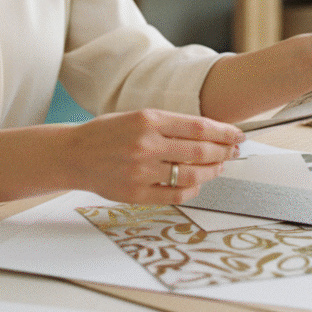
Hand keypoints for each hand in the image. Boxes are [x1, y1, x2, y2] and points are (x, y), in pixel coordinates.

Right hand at [61, 109, 243, 204]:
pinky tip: (197, 185)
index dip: (224, 132)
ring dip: (212, 172)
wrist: (73, 154)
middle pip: (200, 151)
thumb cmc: (106, 133)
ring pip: (192, 175)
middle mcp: (146, 144)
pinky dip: (193, 191)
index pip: (198, 127)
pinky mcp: (136, 193)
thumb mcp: (136, 116)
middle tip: (234, 152)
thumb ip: (169, 124)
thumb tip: (207, 133)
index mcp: (148, 119)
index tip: (238, 135)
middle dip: (223, 152)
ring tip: (218, 167)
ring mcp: (141, 171)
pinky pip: (175, 195)